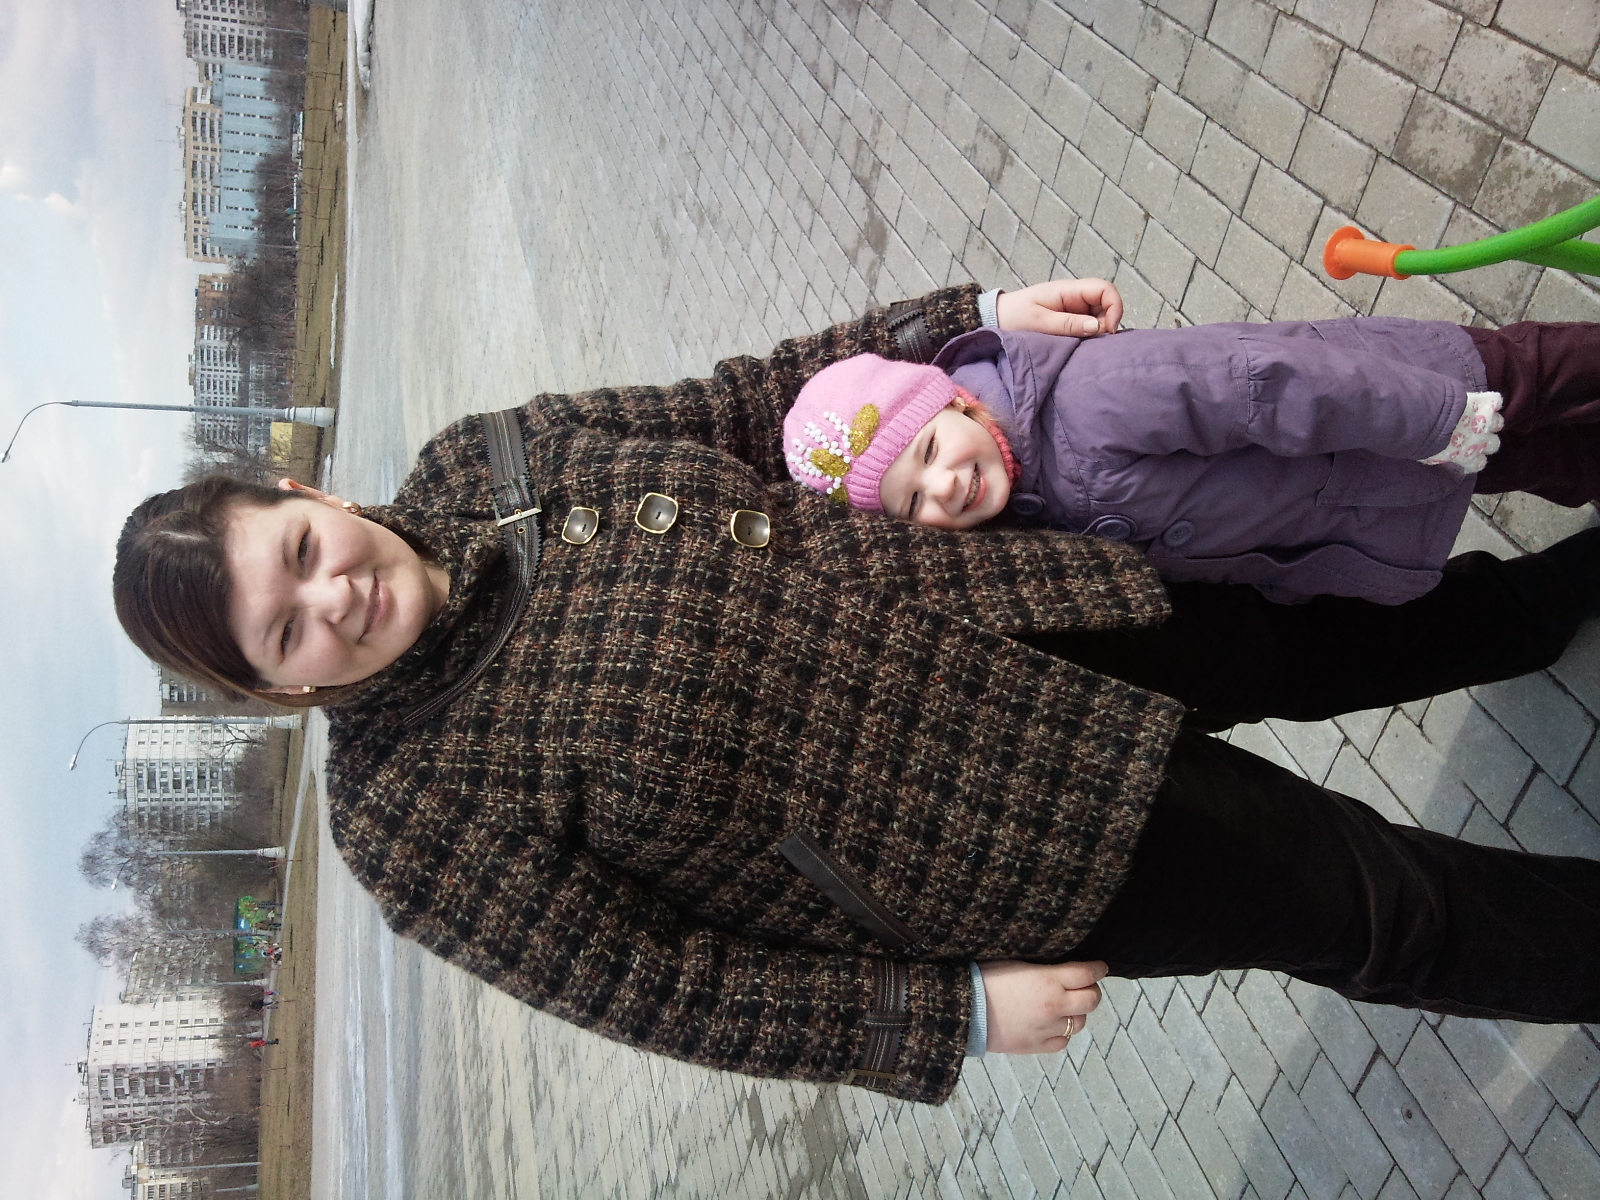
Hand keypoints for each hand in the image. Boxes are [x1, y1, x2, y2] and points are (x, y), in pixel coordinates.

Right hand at [980, 959, 1107, 1053]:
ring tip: (1064, 1006)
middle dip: (1092, 991)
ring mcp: (1047, 1028)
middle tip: (1085, 986)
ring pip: (1079, 1023)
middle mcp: (1054, 1006)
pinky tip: (1050, 1025)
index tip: (1100, 967)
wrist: (964, 1011)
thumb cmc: (983, 979)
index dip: (1098, 969)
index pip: (1086, 973)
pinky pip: (1061, 1042)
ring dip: (1076, 1013)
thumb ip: (1041, 965)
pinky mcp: (1036, 1045)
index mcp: (1049, 980)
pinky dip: (1061, 1033)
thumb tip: (1056, 963)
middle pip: (1091, 1000)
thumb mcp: (1013, 961)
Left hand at [996, 279, 1121, 337]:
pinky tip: (1080, 347)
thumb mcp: (1040, 321)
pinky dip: (1090, 337)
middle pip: (1106, 304)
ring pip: (1100, 318)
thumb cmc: (1014, 316)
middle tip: (1094, 343)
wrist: (996, 319)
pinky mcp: (1070, 321)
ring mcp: (1074, 310)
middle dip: (1107, 324)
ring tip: (1085, 346)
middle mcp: (1076, 298)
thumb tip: (1099, 327)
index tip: (1108, 330)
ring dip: (1099, 332)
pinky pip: (1088, 327)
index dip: (1114, 307)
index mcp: (1069, 290)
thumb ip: (1068, 324)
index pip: (1105, 289)